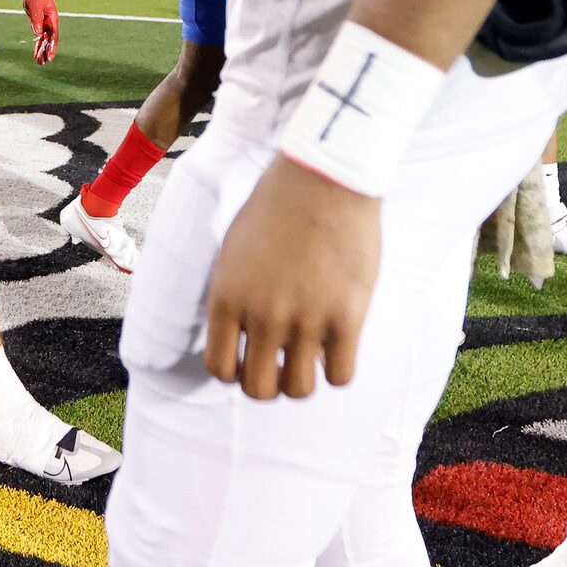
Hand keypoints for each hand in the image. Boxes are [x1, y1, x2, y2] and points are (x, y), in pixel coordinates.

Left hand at [19, 0, 57, 63]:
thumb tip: (38, 33)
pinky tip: (36, 51)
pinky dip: (38, 42)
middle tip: (43, 63)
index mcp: (52, 17)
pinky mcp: (38, 20)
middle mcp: (50, 20)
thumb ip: (37, 20)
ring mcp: (44, 20)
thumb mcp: (35, 7)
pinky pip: (39, 34)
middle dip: (47, 51)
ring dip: (42, 49)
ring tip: (39, 61)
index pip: (54, 35)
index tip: (50, 57)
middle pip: (50, 39)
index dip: (52, 47)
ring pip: (44, 38)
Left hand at [204, 157, 382, 398]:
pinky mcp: (347, 317)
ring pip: (299, 390)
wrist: (325, 175)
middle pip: (258, 389)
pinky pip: (340, 376)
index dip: (237, 371)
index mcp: (228, 297)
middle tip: (284, 362)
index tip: (252, 357)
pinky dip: (338, 370)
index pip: (220, 369)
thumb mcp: (236, 248)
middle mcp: (262, 315)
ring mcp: (305, 319)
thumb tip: (240, 333)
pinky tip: (339, 346)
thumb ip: (235, 293)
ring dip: (304, 381)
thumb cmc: (280, 203)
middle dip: (270, 382)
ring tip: (312, 356)